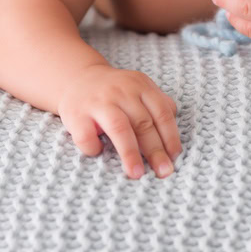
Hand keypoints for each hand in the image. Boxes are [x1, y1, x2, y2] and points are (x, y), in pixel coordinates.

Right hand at [57, 63, 181, 178]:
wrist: (76, 78)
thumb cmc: (114, 91)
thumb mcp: (138, 87)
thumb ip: (158, 103)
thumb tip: (174, 128)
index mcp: (140, 85)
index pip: (161, 112)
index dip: (170, 136)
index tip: (174, 157)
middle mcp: (120, 92)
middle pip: (143, 123)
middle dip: (155, 150)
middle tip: (164, 172)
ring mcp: (98, 102)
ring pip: (119, 128)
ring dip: (130, 153)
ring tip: (137, 173)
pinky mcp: (76, 115)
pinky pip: (87, 136)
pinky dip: (95, 148)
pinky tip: (100, 152)